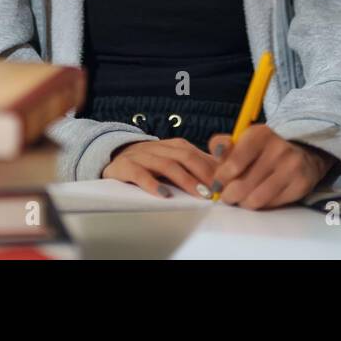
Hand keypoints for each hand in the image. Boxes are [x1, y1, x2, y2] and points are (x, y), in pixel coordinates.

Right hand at [101, 138, 218, 198]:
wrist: (114, 157)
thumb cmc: (151, 164)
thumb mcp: (174, 161)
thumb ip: (196, 166)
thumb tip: (224, 177)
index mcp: (175, 146)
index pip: (197, 153)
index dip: (213, 167)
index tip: (226, 183)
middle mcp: (160, 147)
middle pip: (185, 156)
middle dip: (203, 173)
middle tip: (216, 191)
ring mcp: (142, 155)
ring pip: (166, 164)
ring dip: (185, 180)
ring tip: (199, 194)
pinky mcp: (125, 166)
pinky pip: (139, 174)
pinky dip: (152, 184)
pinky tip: (164, 195)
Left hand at [206, 124, 335, 209]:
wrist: (301, 154)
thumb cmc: (262, 151)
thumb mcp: (242, 141)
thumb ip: (222, 146)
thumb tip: (214, 154)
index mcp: (260, 134)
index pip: (233, 163)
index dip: (221, 178)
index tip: (218, 183)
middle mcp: (278, 149)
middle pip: (242, 186)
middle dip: (229, 195)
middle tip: (228, 195)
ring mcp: (292, 167)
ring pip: (255, 199)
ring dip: (244, 202)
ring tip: (243, 197)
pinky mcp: (300, 184)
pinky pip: (271, 205)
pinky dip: (261, 205)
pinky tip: (261, 196)